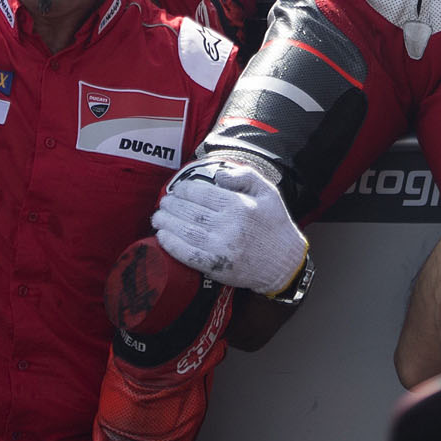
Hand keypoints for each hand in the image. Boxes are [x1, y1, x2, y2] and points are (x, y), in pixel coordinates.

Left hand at [152, 159, 307, 292]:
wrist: (284, 262)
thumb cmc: (274, 224)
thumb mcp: (267, 191)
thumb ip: (244, 176)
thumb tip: (218, 174)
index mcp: (239, 206)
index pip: (202, 194)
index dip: (184, 190)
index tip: (178, 189)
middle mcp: (228, 226)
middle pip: (190, 212)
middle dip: (172, 205)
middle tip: (163, 202)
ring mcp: (220, 248)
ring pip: (185, 232)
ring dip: (166, 224)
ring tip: (157, 217)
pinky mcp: (216, 267)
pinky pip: (187, 255)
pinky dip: (171, 245)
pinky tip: (162, 238)